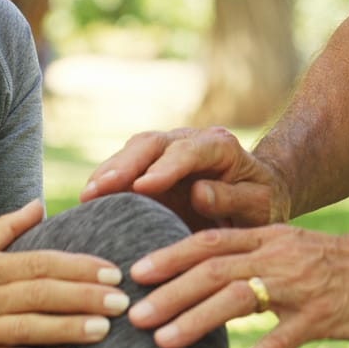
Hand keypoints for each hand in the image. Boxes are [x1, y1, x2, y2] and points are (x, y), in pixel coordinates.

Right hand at [0, 201, 128, 347]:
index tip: (111, 271)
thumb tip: (39, 203)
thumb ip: (5, 229)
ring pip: (30, 328)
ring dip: (69, 328)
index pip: (40, 263)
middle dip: (85, 297)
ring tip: (104, 329)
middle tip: (121, 301)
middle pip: (42, 294)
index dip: (78, 267)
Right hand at [80, 127, 290, 230]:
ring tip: (87, 196)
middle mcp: (189, 141)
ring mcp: (166, 152)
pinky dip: (106, 183)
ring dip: (109, 172)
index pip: (189, 151)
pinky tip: (89, 202)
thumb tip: (198, 192)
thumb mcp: (260, 206)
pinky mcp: (150, 168)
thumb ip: (233, 199)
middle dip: (125, 165)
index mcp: (220, 146)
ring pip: (133, 152)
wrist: (256, 198)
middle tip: (100, 188)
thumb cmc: (261, 203)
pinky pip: (125, 170)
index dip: (164, 168)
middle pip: (152, 144)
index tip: (142, 187)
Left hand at [125, 223, 348, 347]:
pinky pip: (280, 339)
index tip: (135, 271)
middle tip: (134, 313)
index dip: (170, 254)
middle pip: (213, 267)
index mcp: (272, 237)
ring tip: (162, 342)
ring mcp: (302, 285)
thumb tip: (214, 285)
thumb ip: (259, 263)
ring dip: (195, 320)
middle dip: (170, 290)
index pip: (211, 241)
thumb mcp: (299, 252)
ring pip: (238, 298)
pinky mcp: (323, 316)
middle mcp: (281, 255)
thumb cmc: (348, 266)